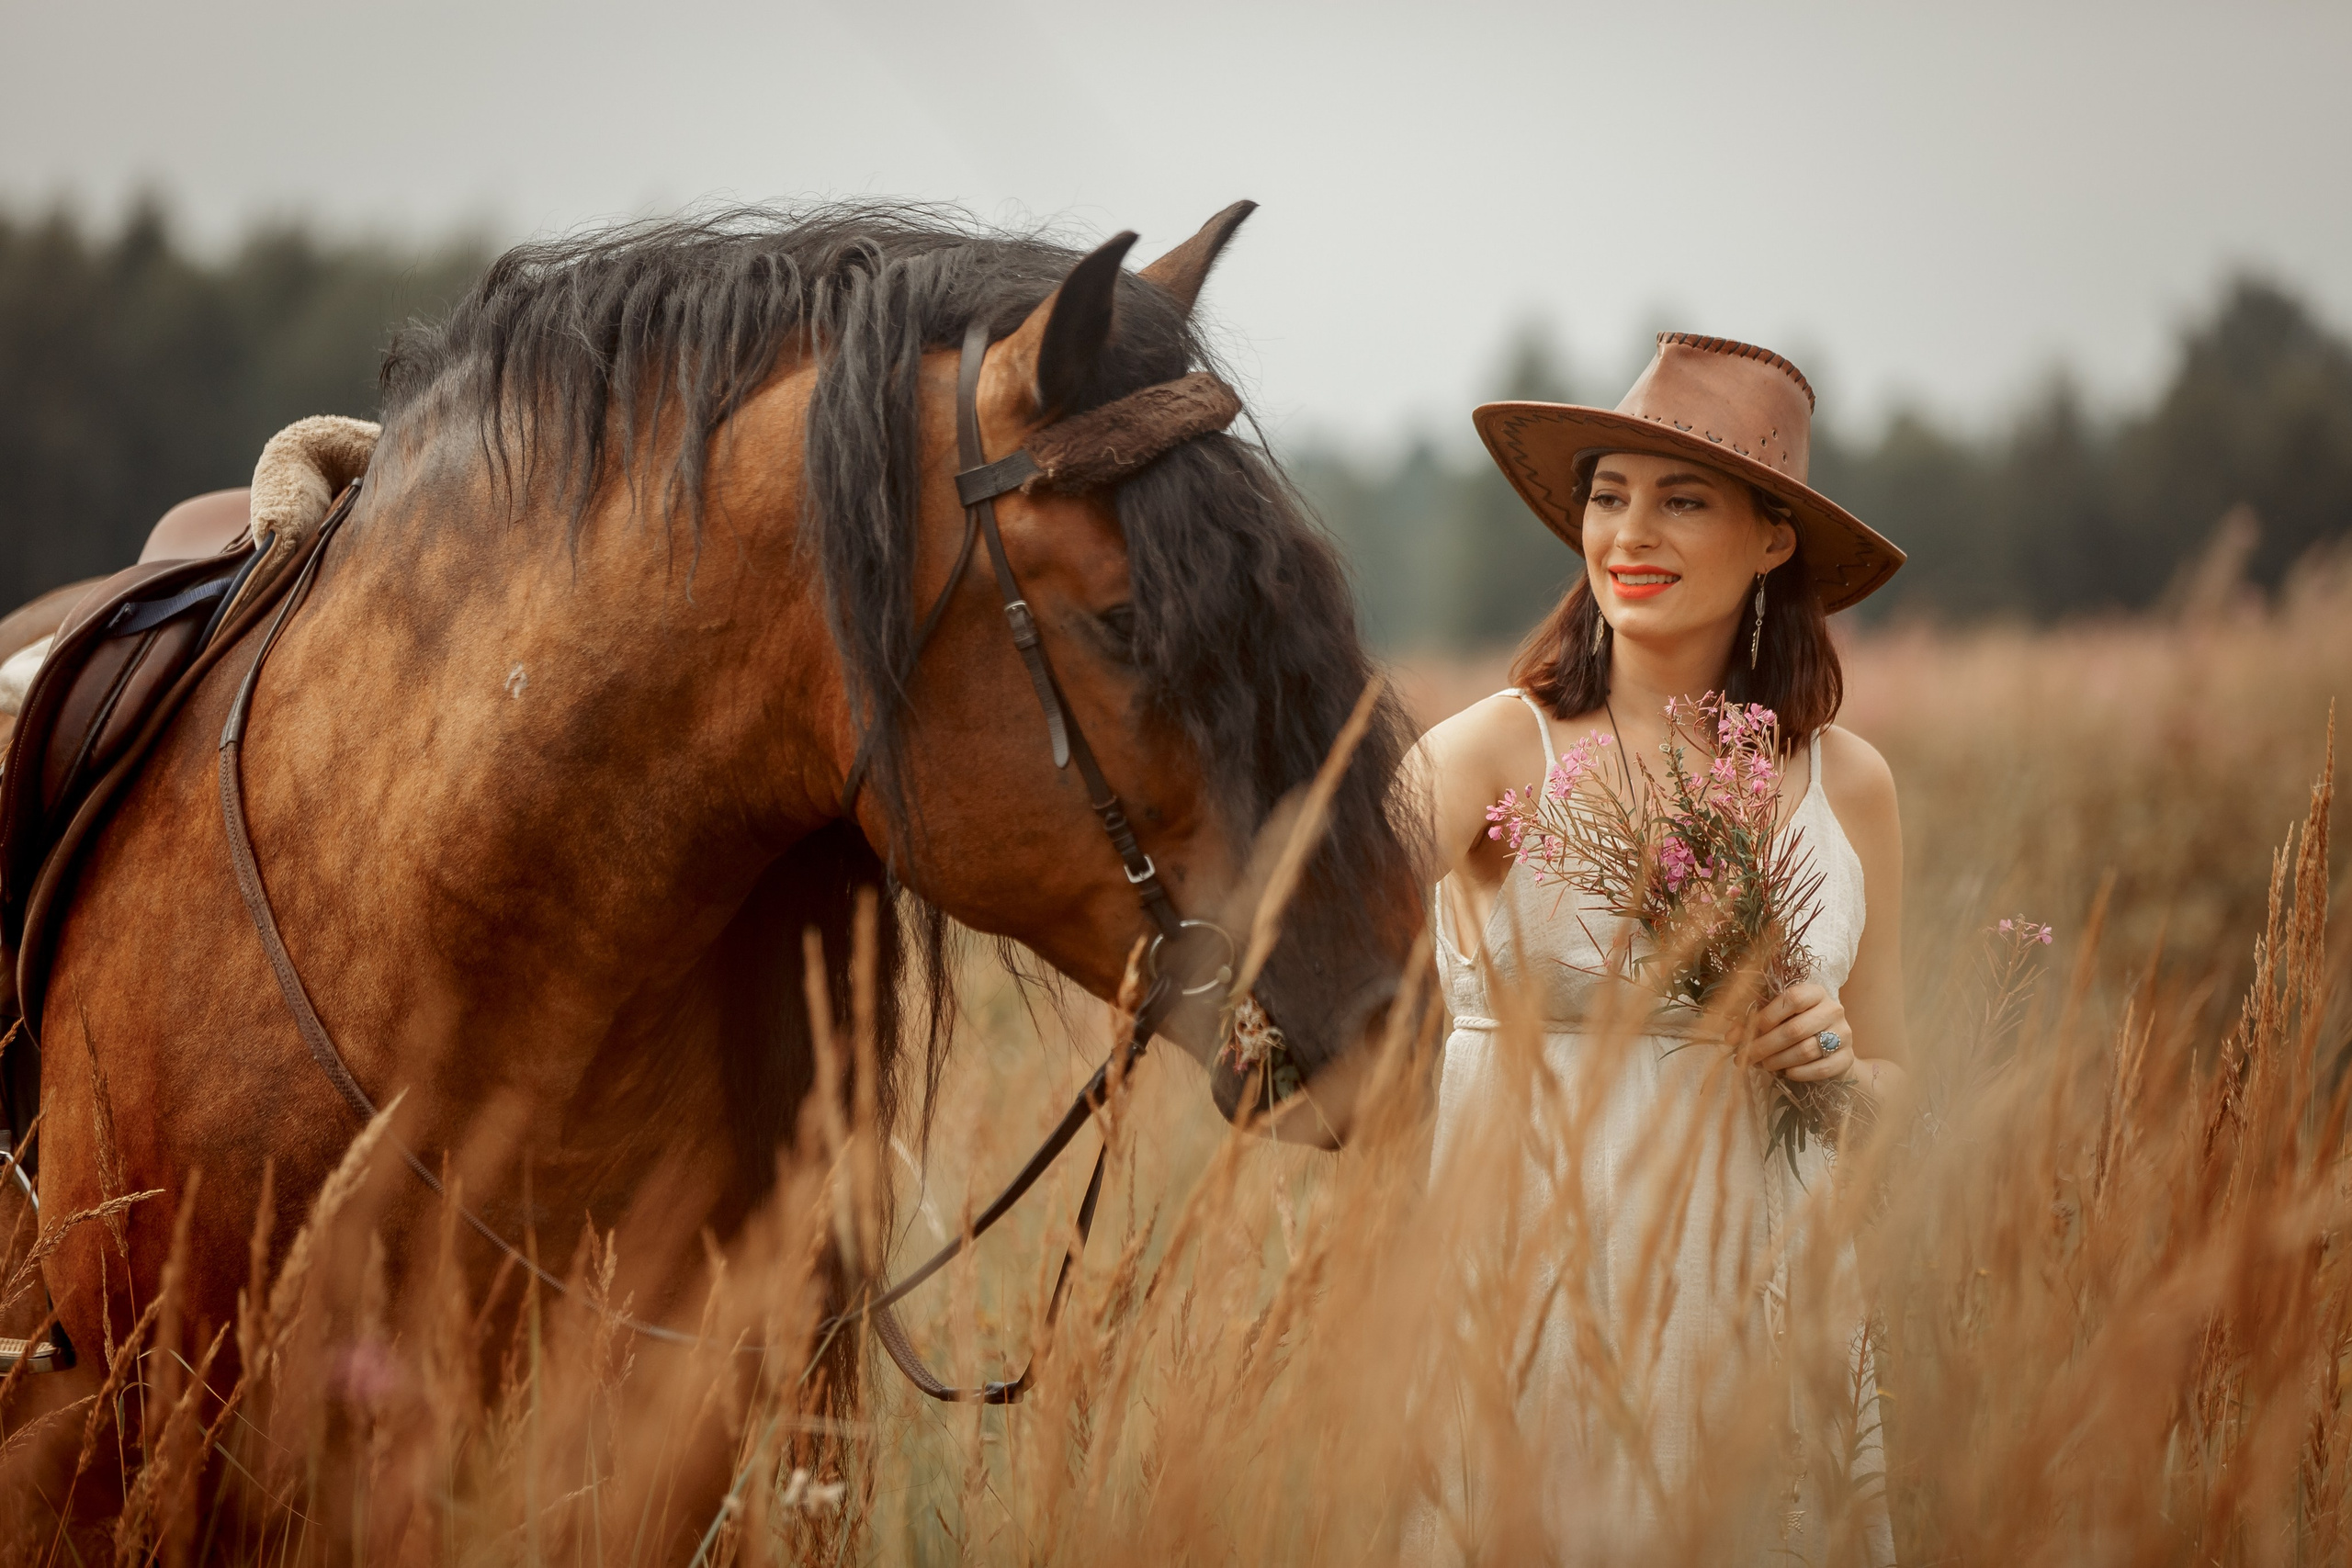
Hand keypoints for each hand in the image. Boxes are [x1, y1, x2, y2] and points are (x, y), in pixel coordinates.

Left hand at [1737, 981, 1857, 1083]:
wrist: (1833, 1052)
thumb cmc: (1798, 1028)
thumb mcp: (1778, 1020)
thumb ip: (1754, 1024)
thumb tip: (1730, 1038)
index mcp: (1815, 992)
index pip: (1792, 999)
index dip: (1767, 1016)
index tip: (1749, 1031)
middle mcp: (1833, 1009)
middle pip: (1795, 1029)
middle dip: (1765, 1045)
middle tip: (1746, 1056)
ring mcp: (1844, 1034)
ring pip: (1806, 1050)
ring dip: (1779, 1060)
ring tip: (1763, 1065)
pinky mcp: (1847, 1057)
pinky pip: (1822, 1068)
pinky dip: (1800, 1072)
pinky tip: (1787, 1073)